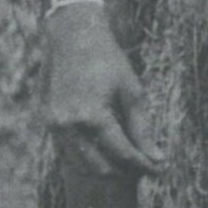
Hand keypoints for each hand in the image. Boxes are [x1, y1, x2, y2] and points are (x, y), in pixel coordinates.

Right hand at [45, 5, 163, 175]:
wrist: (73, 37)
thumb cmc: (107, 60)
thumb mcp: (131, 91)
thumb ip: (142, 128)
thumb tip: (157, 159)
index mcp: (92, 116)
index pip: (122, 153)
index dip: (143, 165)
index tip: (159, 170)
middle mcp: (69, 125)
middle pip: (100, 167)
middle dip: (124, 170)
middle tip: (143, 165)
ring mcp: (55, 125)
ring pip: (82, 165)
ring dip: (104, 167)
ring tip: (126, 159)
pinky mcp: (48, 122)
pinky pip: (68, 152)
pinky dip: (87, 157)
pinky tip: (105, 148)